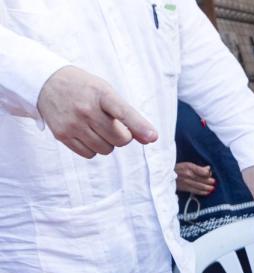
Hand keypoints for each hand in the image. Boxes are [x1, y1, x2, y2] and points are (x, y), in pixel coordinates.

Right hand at [37, 66, 157, 158]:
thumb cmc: (85, 89)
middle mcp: (86, 109)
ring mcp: (72, 123)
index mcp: (101, 94)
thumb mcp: (108, 93)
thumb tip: (150, 139)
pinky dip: (93, 148)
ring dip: (108, 142)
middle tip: (113, 125)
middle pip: (120, 139)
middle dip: (123, 136)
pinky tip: (86, 133)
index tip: (152, 137)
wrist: (46, 83)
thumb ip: (130, 116)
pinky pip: (90, 154)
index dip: (139, 126)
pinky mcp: (61, 134)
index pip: (123, 112)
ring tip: (97, 127)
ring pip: (106, 149)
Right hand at [174, 162, 215, 195]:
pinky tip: (207, 193)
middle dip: (209, 182)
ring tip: (212, 188)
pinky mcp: (184, 188)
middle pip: (202, 179)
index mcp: (189, 167)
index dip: (208, 173)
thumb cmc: (177, 169)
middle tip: (214, 183)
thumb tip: (208, 168)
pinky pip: (195, 191)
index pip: (202, 171)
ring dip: (207, 188)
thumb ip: (198, 167)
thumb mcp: (187, 164)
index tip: (211, 174)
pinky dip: (202, 192)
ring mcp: (186, 182)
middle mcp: (188, 174)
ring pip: (199, 186)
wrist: (164, 175)